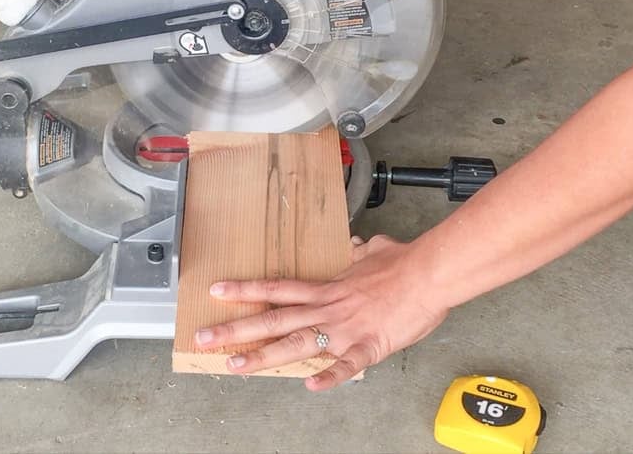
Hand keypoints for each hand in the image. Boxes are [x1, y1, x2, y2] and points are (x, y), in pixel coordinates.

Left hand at [192, 234, 449, 390]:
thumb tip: (357, 246)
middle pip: (273, 319)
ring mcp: (345, 329)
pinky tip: (310, 386)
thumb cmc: (402, 262)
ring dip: (263, 357)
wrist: (428, 273)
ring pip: (295, 344)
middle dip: (236, 330)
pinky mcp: (368, 346)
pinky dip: (330, 376)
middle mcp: (327, 309)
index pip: (277, 288)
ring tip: (234, 367)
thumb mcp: (372, 251)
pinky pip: (347, 365)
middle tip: (204, 338)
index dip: (245, 290)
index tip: (216, 291)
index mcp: (326, 289)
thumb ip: (359, 253)